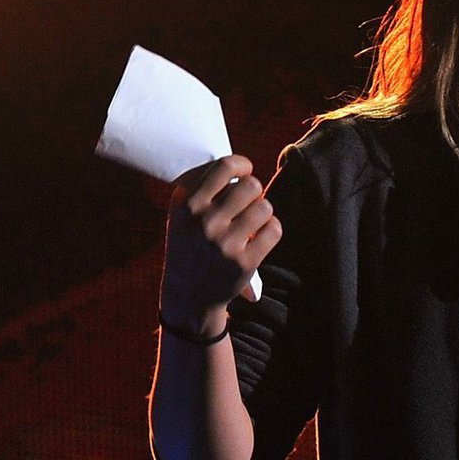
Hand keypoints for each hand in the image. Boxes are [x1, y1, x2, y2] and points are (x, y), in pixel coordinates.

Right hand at [162, 155, 277, 326]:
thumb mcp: (184, 216)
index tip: (245, 171)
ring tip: (253, 221)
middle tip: (249, 201)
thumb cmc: (190, 245)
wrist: (189, 294)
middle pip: (251, 185)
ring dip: (263, 212)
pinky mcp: (244, 262)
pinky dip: (271, 229)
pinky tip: (261, 235)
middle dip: (255, 191)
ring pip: (265, 207)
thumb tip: (239, 166)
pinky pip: (274, 229)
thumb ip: (205, 189)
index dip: (242, 165)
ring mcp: (225, 243)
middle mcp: (204, 222)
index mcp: (186, 204)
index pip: (224, 167)